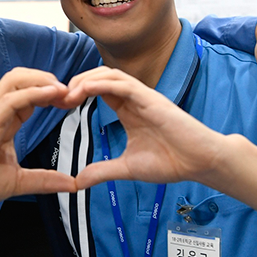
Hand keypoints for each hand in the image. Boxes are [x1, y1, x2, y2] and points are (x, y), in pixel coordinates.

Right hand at [0, 68, 77, 211]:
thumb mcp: (18, 182)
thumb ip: (45, 180)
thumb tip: (72, 184)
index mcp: (2, 123)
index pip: (27, 95)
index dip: (50, 93)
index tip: (70, 102)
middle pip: (21, 78)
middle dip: (47, 79)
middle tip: (70, 94)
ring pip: (15, 80)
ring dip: (41, 80)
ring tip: (62, 90)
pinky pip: (11, 99)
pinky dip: (33, 92)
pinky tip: (52, 95)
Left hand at [63, 67, 227, 189]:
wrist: (200, 162)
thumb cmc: (172, 161)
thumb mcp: (127, 168)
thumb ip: (103, 171)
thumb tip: (78, 182)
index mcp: (127, 110)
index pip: (97, 90)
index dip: (76, 93)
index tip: (58, 106)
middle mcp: (134, 99)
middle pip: (99, 77)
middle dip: (75, 83)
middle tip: (56, 99)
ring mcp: (143, 97)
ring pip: (109, 74)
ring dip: (85, 80)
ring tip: (67, 94)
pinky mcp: (152, 99)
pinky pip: (122, 84)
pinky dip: (101, 84)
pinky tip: (84, 91)